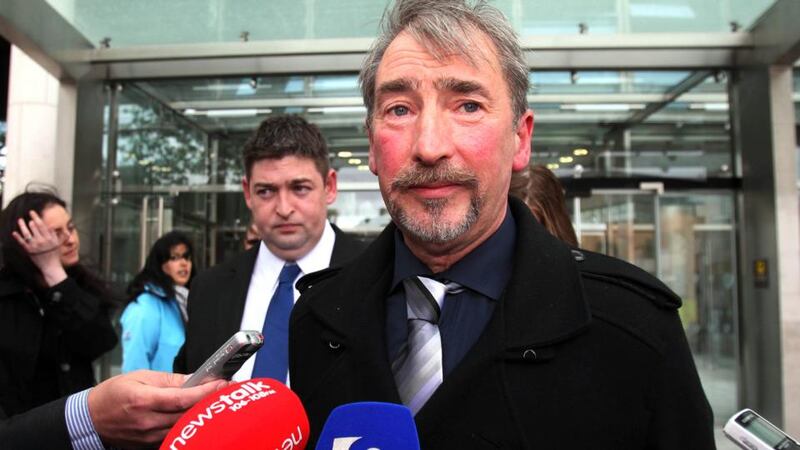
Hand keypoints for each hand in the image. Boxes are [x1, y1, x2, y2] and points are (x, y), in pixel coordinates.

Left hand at [12, 210, 66, 285]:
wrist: (51, 266)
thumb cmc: (54, 255)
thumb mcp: (57, 243)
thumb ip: (54, 234)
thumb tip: (51, 226)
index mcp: (49, 238)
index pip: (41, 225)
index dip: (36, 217)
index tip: (32, 212)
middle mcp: (42, 240)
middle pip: (34, 227)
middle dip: (30, 221)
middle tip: (28, 217)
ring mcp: (34, 245)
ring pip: (27, 233)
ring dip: (22, 226)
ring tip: (20, 220)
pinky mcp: (29, 250)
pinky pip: (22, 242)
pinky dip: (17, 237)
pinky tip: (14, 232)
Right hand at [87, 370, 228, 447]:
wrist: (91, 418)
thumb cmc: (113, 395)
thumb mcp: (140, 377)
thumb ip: (170, 380)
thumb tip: (195, 378)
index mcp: (144, 400)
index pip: (182, 398)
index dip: (205, 392)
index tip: (222, 383)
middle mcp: (147, 422)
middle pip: (187, 414)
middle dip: (209, 402)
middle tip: (225, 391)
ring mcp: (148, 437)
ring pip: (183, 427)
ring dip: (201, 415)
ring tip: (214, 402)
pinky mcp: (148, 445)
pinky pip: (173, 436)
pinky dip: (187, 426)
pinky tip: (196, 416)